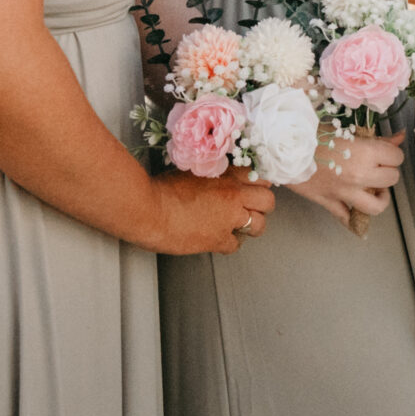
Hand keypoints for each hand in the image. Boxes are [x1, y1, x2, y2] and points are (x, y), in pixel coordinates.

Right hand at [150, 169, 278, 255]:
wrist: (147, 208)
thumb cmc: (161, 187)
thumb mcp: (192, 170)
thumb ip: (212, 173)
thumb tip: (217, 179)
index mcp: (227, 174)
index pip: (262, 178)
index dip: (258, 186)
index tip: (251, 191)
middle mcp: (233, 194)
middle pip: (268, 201)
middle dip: (261, 207)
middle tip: (249, 210)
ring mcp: (228, 218)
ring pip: (259, 225)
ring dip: (250, 227)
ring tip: (237, 228)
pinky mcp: (218, 239)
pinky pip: (236, 245)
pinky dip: (229, 244)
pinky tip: (218, 240)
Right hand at [288, 130, 403, 230]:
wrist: (282, 146)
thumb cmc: (312, 132)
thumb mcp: (346, 129)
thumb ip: (376, 137)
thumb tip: (399, 137)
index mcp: (365, 153)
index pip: (396, 157)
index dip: (392, 153)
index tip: (384, 151)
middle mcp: (359, 175)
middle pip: (392, 179)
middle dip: (388, 171)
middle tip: (378, 166)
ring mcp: (344, 193)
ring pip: (377, 206)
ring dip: (380, 198)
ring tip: (375, 189)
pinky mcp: (329, 203)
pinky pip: (347, 219)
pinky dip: (354, 220)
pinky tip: (357, 215)